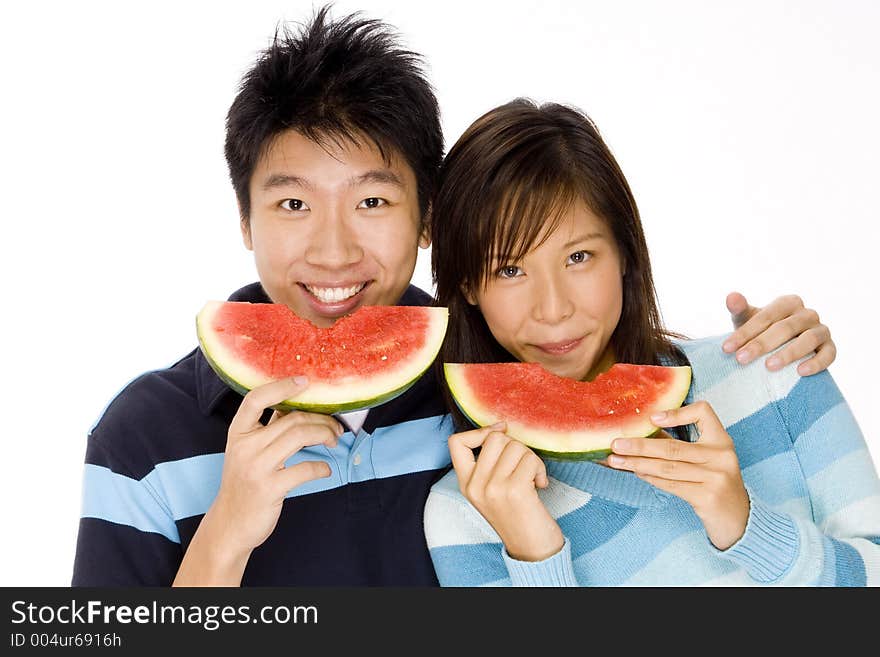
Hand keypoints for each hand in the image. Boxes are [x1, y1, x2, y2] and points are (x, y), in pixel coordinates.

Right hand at [210, 377, 342, 556]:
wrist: (229, 525)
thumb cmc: (244, 484)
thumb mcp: (248, 452)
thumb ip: (267, 428)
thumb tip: (297, 404)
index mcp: (238, 433)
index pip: (255, 399)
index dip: (281, 386)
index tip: (304, 381)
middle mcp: (244, 447)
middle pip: (291, 418)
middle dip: (320, 418)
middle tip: (335, 426)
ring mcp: (256, 468)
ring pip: (300, 436)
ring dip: (325, 435)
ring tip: (334, 440)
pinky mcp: (269, 488)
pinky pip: (305, 469)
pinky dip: (322, 468)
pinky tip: (326, 470)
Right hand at [448, 422, 562, 561]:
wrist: (532, 550)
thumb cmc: (518, 516)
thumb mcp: (492, 491)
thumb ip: (489, 464)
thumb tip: (501, 428)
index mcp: (466, 484)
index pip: (456, 442)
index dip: (480, 431)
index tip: (501, 432)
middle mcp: (475, 486)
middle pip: (495, 438)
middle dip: (516, 446)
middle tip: (524, 466)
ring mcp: (493, 489)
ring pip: (515, 446)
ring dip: (531, 459)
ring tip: (532, 479)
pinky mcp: (514, 491)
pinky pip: (530, 460)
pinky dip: (541, 470)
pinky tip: (540, 486)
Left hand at [607, 401, 749, 549]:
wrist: (740, 519)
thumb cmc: (716, 483)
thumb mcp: (707, 458)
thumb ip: (679, 443)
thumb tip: (641, 431)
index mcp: (722, 440)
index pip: (703, 412)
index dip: (677, 412)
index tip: (652, 418)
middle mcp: (722, 456)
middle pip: (673, 447)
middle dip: (639, 445)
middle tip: (615, 444)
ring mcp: (716, 477)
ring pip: (667, 467)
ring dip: (637, 463)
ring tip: (616, 460)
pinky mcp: (707, 497)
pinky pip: (671, 484)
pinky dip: (650, 478)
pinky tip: (635, 473)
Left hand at [723, 291, 834, 374]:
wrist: (780, 348)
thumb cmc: (762, 331)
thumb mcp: (748, 320)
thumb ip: (740, 309)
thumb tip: (731, 297)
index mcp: (788, 303)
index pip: (766, 316)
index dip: (745, 332)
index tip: (726, 348)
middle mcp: (807, 313)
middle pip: (785, 328)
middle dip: (761, 344)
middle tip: (741, 360)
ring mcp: (821, 329)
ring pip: (808, 339)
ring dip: (788, 353)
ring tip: (769, 367)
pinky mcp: (829, 347)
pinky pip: (828, 354)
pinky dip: (816, 363)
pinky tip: (800, 372)